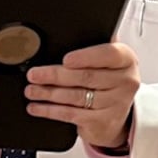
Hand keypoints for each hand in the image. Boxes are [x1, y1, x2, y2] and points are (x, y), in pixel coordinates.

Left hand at [24, 42, 138, 148]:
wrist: (116, 113)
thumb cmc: (106, 79)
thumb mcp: (105, 60)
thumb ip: (92, 46)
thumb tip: (63, 35)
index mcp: (126, 59)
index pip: (108, 55)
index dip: (86, 57)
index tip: (66, 59)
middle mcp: (125, 82)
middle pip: (86, 77)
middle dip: (55, 75)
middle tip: (34, 74)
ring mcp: (116, 104)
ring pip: (76, 97)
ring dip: (48, 93)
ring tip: (30, 90)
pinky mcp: (102, 123)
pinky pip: (71, 114)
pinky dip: (50, 111)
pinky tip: (37, 106)